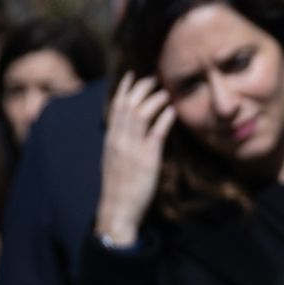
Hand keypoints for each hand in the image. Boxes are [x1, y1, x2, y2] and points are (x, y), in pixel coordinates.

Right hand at [94, 72, 174, 245]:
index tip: (133, 75)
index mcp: (111, 139)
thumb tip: (129, 128)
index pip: (116, 106)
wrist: (118, 209)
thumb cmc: (120, 186)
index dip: (125, 88)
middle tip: (155, 77)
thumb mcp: (115, 159)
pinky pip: (155, 133)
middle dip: (141, 88)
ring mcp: (131, 149)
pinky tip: (172, 110)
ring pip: (140, 115)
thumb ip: (121, 142)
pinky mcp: (146, 160)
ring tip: (166, 90)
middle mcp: (118, 140)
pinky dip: (164, 119)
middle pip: (128, 105)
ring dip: (154, 99)